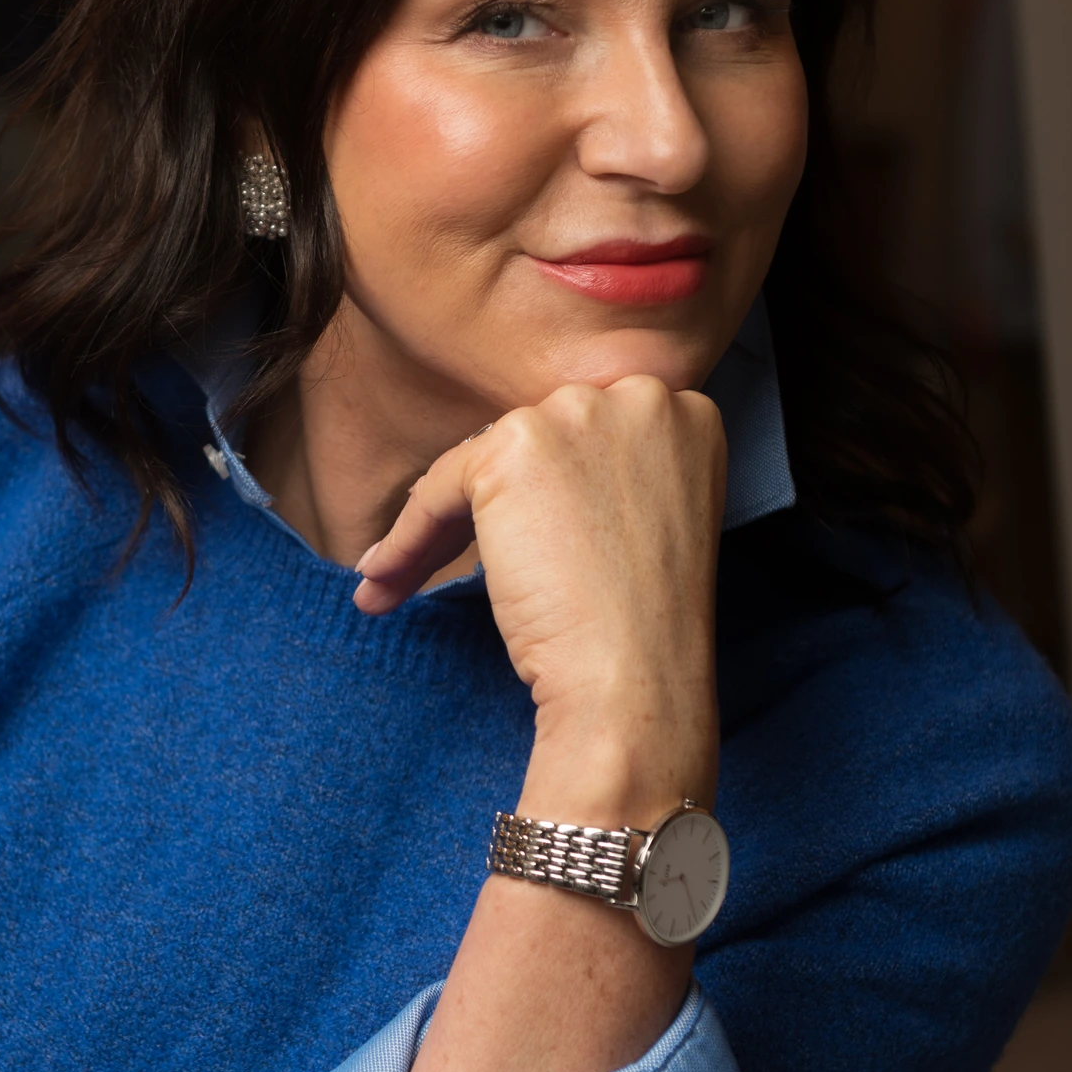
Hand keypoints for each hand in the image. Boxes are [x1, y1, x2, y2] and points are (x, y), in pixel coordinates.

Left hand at [354, 375, 726, 824]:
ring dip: (436, 527)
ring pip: (480, 465)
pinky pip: (439, 488)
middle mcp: (639, 395)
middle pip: (532, 444)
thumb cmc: (644, 625)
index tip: (514, 541)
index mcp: (686, 412)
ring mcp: (578, 414)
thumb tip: (520, 479)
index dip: (541, 495)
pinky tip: (385, 581)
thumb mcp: (649, 524)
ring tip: (400, 582)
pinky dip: (408, 536)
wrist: (634, 676)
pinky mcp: (516, 446)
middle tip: (451, 565)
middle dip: (487, 507)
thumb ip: (605, 478)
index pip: (584, 440)